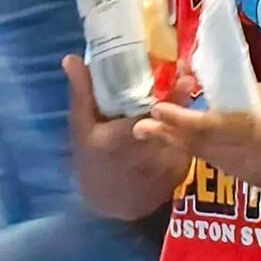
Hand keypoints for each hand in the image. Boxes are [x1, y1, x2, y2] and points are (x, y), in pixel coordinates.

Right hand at [67, 55, 190, 220]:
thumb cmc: (92, 159)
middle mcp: (150, 155)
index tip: (185, 78)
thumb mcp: (81, 127)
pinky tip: (188, 112)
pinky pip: (189, 143)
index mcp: (123, 141)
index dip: (173, 99)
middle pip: (176, 121)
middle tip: (189, 73)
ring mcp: (169, 164)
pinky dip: (190, 127)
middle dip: (184, 97)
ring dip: (188, 110)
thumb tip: (71, 58)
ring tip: (189, 85)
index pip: (153, 119)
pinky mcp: (181, 170)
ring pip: (186, 132)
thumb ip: (82, 93)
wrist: (109, 202)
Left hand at [144, 82, 260, 191]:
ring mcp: (248, 175)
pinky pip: (225, 167)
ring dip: (186, 146)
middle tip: (140, 128)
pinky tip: (205, 146)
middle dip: (166, 138)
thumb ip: (242, 96)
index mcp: (247, 130)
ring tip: (163, 134)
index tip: (153, 111)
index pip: (201, 127)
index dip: (174, 120)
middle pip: (196, 147)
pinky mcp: (256, 184)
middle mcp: (242, 157)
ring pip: (208, 158)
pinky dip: (211, 155)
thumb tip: (220, 95)